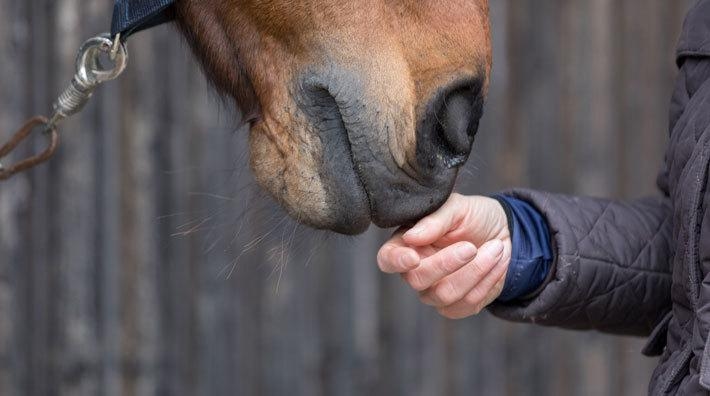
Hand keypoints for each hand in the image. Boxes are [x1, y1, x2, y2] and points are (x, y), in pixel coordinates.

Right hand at [377, 194, 511, 318]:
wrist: (504, 233)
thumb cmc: (473, 216)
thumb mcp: (458, 207)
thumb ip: (435, 220)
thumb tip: (411, 237)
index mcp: (407, 244)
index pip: (388, 259)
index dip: (396, 261)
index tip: (414, 257)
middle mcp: (415, 271)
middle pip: (417, 279)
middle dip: (447, 264)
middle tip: (472, 246)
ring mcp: (434, 291)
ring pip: (445, 294)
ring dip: (476, 271)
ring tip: (496, 248)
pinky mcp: (456, 306)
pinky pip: (467, 304)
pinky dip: (487, 281)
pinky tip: (497, 262)